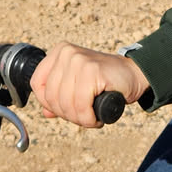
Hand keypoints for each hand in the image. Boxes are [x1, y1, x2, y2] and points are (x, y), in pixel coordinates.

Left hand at [30, 43, 150, 128]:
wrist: (134, 74)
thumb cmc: (105, 81)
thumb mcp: (77, 86)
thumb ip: (60, 96)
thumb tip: (46, 112)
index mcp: (58, 52)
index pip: (38, 84)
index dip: (49, 104)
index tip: (66, 110)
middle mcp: (66, 53)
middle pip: (51, 96)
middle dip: (67, 114)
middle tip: (83, 117)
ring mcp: (79, 60)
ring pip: (66, 103)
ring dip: (80, 119)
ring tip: (91, 117)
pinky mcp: (92, 71)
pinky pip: (81, 105)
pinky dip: (89, 118)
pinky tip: (96, 117)